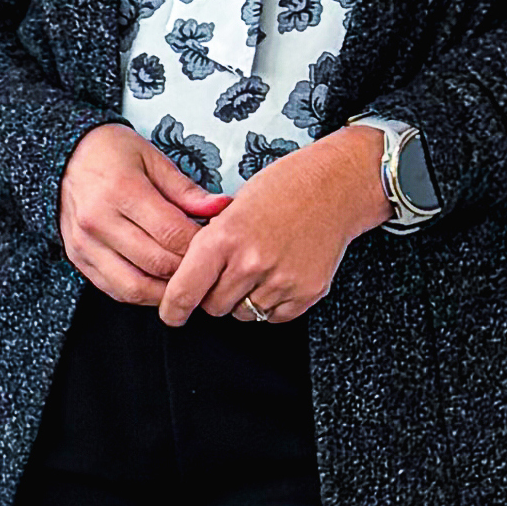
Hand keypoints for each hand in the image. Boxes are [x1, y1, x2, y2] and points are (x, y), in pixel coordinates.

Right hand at [58, 122, 224, 305]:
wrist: (64, 155)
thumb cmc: (110, 152)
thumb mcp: (152, 159)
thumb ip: (186, 190)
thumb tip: (221, 208)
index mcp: (121, 191)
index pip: (172, 233)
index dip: (200, 246)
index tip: (215, 244)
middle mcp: (99, 221)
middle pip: (156, 263)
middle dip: (188, 270)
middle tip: (207, 265)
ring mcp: (85, 243)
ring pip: (134, 286)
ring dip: (165, 292)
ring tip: (185, 283)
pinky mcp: (77, 258)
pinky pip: (113, 289)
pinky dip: (140, 294)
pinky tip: (158, 286)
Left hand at [155, 124, 389, 328]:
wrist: (335, 188)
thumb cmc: (282, 189)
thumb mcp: (230, 209)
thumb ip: (208, 245)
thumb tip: (186, 278)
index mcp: (224, 239)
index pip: (185, 291)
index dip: (173, 308)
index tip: (171, 314)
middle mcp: (252, 264)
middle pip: (213, 307)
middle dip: (212, 295)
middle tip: (227, 272)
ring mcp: (282, 281)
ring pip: (243, 314)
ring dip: (242, 300)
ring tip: (257, 268)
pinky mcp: (307, 293)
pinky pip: (273, 317)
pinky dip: (270, 304)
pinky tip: (276, 275)